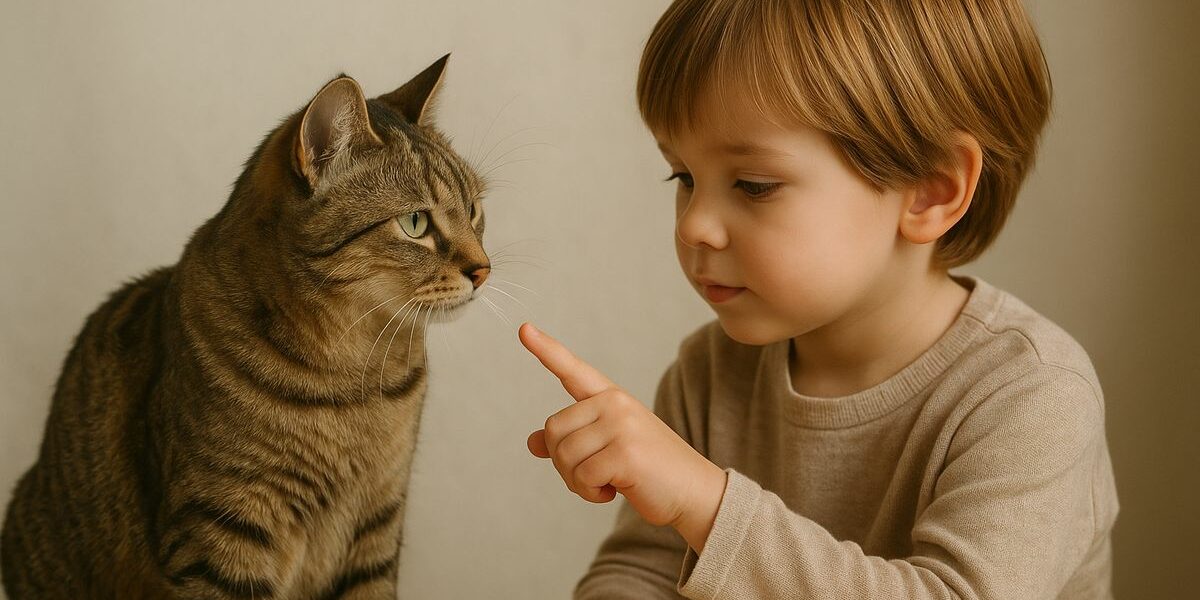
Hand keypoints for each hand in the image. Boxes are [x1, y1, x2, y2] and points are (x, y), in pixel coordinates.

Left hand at [520, 322, 726, 550]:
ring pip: (563, 456)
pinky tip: (614, 490)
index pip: (572, 370)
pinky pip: (581, 476)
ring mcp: (621, 425)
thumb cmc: (650, 471)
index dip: (546, 350)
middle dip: (564, 463)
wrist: (695, 493)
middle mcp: (615, 403)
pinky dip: (590, 493)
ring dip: (578, 482)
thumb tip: (533, 442)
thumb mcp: (608, 449)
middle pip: (553, 430)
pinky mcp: (625, 452)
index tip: (523, 329)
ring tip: (607, 482)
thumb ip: (573, 441)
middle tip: (594, 475)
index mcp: (611, 398)